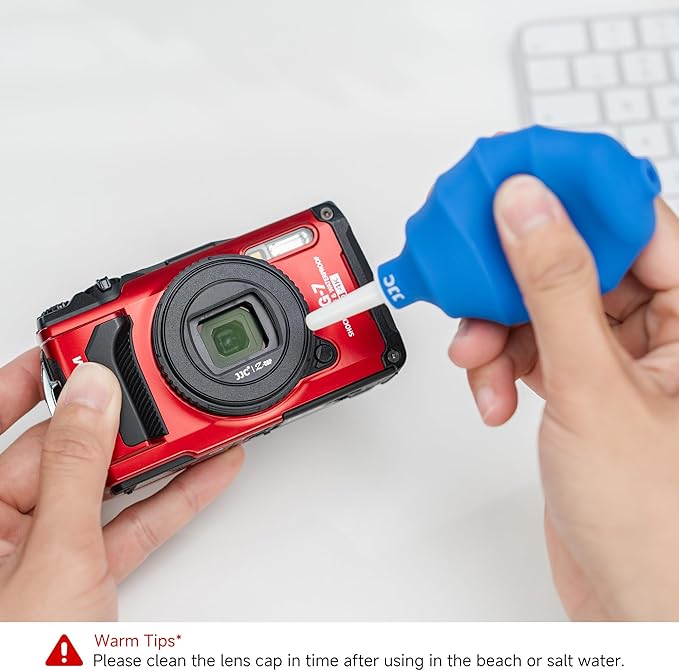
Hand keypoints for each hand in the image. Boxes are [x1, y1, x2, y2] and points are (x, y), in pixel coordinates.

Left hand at [0, 355, 242, 619]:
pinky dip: (173, 500)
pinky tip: (208, 472)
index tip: (70, 346)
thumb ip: (77, 469)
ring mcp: (49, 554)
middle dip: (115, 421)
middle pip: (63, 454)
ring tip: (192, 421)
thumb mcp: (56, 554)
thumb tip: (94, 393)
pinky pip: (132, 524)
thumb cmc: (21, 659)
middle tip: (150, 383)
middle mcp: (8, 529)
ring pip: (106, 487)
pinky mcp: (89, 576)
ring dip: (157, 457)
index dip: (31, 379)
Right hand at [449, 175, 678, 620]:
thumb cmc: (654, 519)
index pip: (636, 222)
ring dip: (497, 329)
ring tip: (477, 356)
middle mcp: (662, 332)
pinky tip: (492, 392)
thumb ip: (554, 287)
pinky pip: (529, 348)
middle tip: (471, 265)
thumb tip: (528, 209)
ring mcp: (616, 360)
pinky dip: (500, 365)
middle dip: (514, 277)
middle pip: (576, 263)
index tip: (519, 173)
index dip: (574, 192)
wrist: (630, 601)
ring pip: (542, 308)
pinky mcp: (578, 387)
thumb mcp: (594, 384)